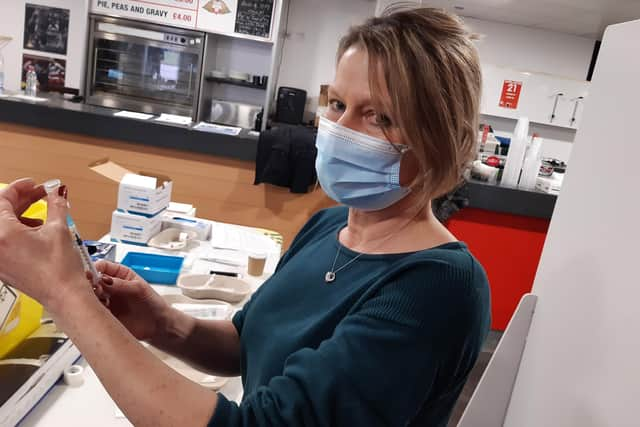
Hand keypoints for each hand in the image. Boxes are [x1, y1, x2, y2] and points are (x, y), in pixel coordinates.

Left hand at [0, 179, 89, 311]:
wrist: (63, 295)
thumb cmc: (59, 270)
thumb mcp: (59, 229)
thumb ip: (56, 206)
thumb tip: (56, 193)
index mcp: (2, 233)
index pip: (3, 199)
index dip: (20, 188)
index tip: (33, 184)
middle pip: (1, 213)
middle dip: (22, 201)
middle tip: (40, 195)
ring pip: (2, 227)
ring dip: (20, 216)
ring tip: (42, 216)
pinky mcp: (3, 267)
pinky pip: (4, 241)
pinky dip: (17, 232)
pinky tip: (37, 232)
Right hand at [93, 261, 169, 340]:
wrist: (157, 325)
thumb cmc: (152, 303)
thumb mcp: (138, 289)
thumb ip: (120, 284)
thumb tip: (103, 279)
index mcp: (119, 274)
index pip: (102, 266)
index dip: (95, 268)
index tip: (92, 274)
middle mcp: (110, 286)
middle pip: (92, 280)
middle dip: (91, 283)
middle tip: (96, 289)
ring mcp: (106, 300)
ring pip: (90, 295)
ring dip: (91, 297)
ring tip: (101, 300)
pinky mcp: (104, 314)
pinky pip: (93, 310)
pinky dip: (93, 310)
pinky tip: (99, 311)